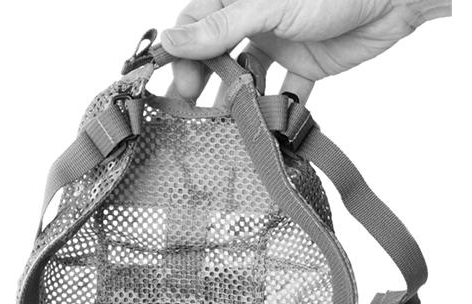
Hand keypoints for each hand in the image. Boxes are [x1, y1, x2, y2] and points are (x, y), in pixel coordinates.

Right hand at [161, 0, 451, 102]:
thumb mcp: (269, 5)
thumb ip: (221, 27)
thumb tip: (171, 40)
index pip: (196, 25)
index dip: (179, 52)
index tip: (168, 80)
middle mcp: (254, 19)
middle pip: (216, 53)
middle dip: (202, 79)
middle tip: (190, 106)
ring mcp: (278, 43)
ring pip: (246, 76)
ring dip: (236, 98)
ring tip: (225, 120)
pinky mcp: (303, 65)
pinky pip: (283, 90)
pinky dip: (276, 108)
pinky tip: (267, 125)